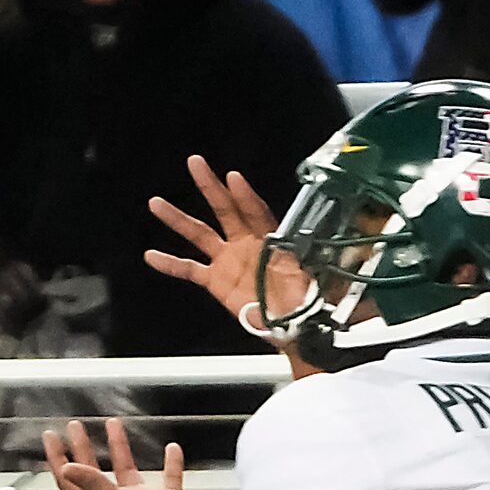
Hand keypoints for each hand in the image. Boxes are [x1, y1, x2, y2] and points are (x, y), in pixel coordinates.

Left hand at [43, 417, 215, 489]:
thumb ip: (95, 485)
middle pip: (94, 471)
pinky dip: (168, 462)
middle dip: (83, 448)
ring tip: (114, 424)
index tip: (51, 437)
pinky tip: (171, 449)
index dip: (58, 459)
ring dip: (118, 447)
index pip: (71, 481)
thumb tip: (67, 468)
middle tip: (76, 427)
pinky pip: (166, 476)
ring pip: (126, 469)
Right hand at [145, 156, 308, 329]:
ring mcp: (229, 260)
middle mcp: (246, 244)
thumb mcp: (315, 276)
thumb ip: (314, 262)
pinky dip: (170, 263)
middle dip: (210, 186)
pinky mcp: (216, 281)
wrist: (294, 327)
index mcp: (271, 239)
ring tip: (156, 203)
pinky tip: (151, 255)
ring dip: (178, 219)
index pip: (255, 212)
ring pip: (199, 234)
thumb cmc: (306, 301)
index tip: (233, 178)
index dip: (245, 196)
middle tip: (195, 163)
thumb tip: (338, 252)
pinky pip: (189, 270)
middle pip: (225, 209)